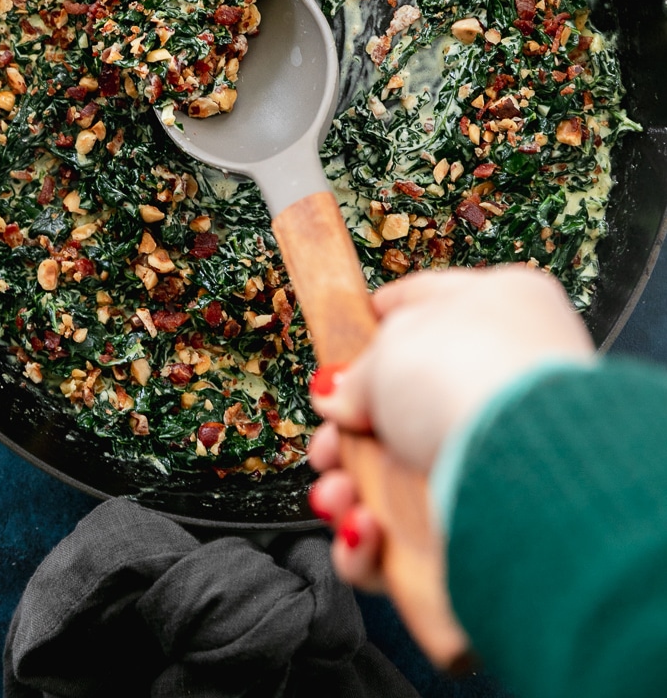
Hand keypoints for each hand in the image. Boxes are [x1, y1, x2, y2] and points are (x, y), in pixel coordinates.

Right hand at [307, 265, 594, 592]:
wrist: (525, 470)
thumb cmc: (472, 379)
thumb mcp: (391, 345)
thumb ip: (357, 372)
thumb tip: (337, 394)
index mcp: (501, 312)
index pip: (427, 307)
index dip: (377, 325)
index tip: (339, 350)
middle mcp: (502, 388)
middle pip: (399, 411)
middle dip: (347, 436)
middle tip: (329, 444)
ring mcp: (494, 464)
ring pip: (392, 484)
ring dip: (348, 490)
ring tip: (341, 492)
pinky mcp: (480, 533)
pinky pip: (402, 547)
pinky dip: (368, 544)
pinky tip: (366, 527)